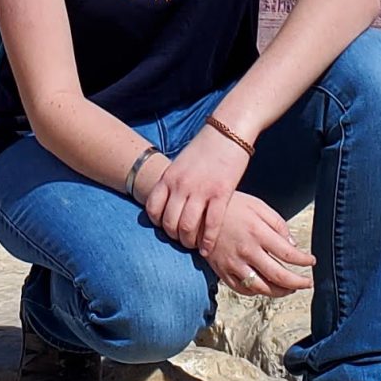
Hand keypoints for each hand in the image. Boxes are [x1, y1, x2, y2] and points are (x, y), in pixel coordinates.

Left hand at [142, 128, 250, 250]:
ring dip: (188, 242)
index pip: (152, 209)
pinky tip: (208, 249)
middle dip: (174, 237)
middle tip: (181, 241)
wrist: (228, 131)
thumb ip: (173, 182)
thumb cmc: (205, 147)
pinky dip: (207, 241)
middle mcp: (181, 186)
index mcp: (169, 177)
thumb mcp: (181, 163)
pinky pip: (210, 225)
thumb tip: (168, 200)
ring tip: (193, 245)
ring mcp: (200, 190)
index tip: (165, 229)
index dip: (157, 224)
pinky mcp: (221, 194)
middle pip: (169, 223)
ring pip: (187, 228)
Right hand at [200, 190, 315, 297]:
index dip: (304, 261)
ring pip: (262, 288)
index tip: (312, 262)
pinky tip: (266, 288)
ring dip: (280, 292)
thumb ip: (277, 224)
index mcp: (258, 233)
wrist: (197, 213)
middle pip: (279, 276)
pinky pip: (243, 290)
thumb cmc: (231, 206)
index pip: (288, 254)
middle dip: (298, 283)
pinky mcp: (222, 271)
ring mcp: (234, 264)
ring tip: (290, 289)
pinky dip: (257, 292)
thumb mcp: (258, 206)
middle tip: (307, 283)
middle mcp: (247, 251)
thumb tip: (292, 245)